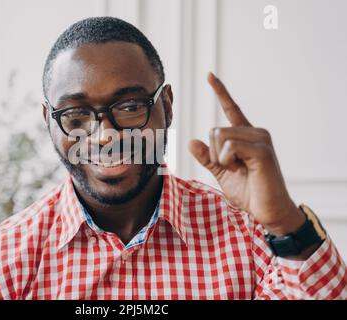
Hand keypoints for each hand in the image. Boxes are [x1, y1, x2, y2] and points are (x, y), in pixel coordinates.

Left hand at [188, 72, 304, 235]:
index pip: (231, 109)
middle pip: (215, 130)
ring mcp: (260, 139)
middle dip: (215, 154)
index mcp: (246, 136)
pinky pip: (229, 146)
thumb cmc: (249, 192)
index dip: (220, 91)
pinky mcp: (262, 150)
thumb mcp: (222, 172)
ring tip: (239, 171)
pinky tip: (241, 170)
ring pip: (220, 137)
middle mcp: (255, 132)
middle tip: (233, 169)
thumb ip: (208, 157)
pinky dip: (227, 161)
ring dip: (221, 159)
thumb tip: (191, 141)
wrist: (268, 212)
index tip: (209, 75)